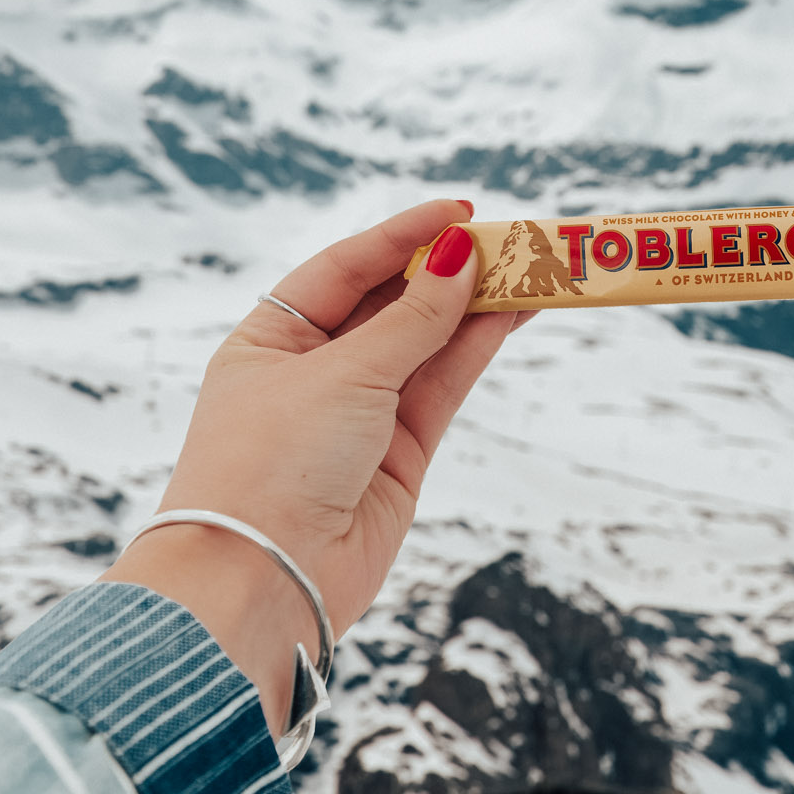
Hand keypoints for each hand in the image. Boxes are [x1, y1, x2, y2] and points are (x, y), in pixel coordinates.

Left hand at [102, 197, 528, 738]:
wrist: (262, 583)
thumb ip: (413, 317)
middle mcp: (313, 371)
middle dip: (448, 270)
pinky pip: (443, 385)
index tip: (461, 211)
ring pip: (427, 343)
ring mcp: (359, 415)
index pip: (345, 267)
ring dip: (476, 306)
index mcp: (271, 339)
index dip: (403, 235)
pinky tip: (511, 313)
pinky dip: (476, 347)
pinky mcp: (399, 455)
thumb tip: (461, 256)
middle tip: (511, 239)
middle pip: (392, 302)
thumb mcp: (343, 373)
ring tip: (531, 269)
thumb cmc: (272, 464)